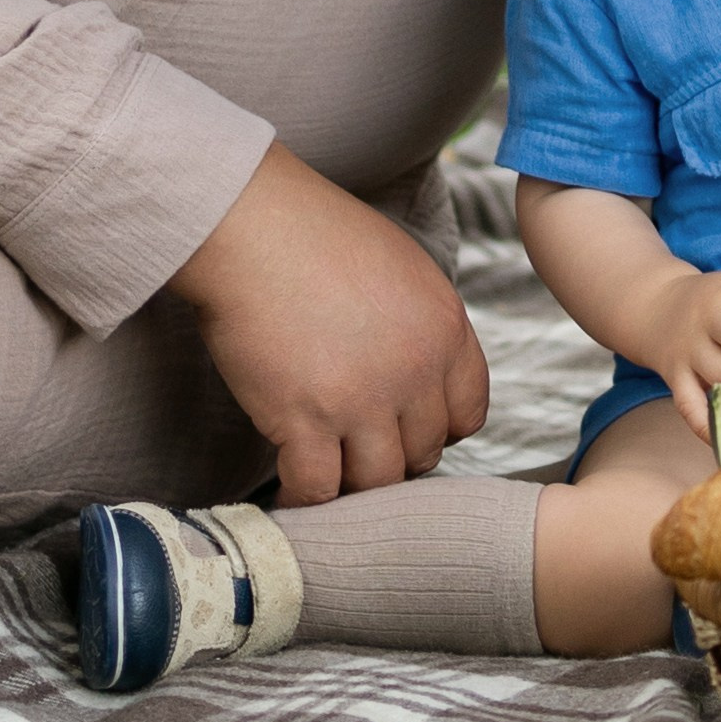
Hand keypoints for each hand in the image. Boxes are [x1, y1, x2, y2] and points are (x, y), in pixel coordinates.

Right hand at [169, 141, 489, 507]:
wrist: (252, 226)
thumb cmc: (314, 233)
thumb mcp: (401, 268)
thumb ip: (421, 325)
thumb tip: (420, 374)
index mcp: (445, 328)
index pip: (468, 413)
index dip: (436, 428)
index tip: (405, 427)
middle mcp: (416, 370)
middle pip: (423, 453)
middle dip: (391, 455)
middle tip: (356, 448)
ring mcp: (363, 400)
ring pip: (377, 482)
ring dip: (350, 481)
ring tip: (325, 468)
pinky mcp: (306, 420)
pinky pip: (318, 488)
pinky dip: (303, 495)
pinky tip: (289, 483)